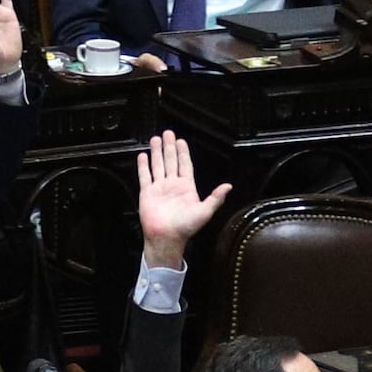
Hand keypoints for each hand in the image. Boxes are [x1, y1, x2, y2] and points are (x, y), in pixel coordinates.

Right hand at [132, 128, 228, 263]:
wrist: (166, 238)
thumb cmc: (185, 227)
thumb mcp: (205, 212)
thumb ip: (216, 197)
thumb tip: (228, 186)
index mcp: (186, 187)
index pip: (185, 165)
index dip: (183, 153)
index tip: (181, 141)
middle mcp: (172, 185)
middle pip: (171, 161)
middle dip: (169, 147)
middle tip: (168, 133)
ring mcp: (159, 188)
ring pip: (158, 165)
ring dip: (157, 152)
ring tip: (155, 139)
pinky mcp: (147, 193)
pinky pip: (145, 176)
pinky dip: (143, 165)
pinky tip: (143, 155)